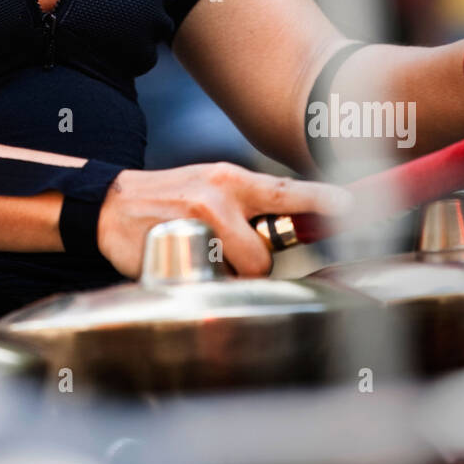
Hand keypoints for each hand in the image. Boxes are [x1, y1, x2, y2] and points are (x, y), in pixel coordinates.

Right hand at [96, 162, 352, 280]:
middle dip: (250, 264)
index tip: (350, 206)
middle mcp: (217, 196)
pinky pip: (206, 283)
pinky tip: (179, 261)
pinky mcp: (172, 249)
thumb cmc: (171, 198)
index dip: (320, 201)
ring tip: (198, 253)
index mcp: (231, 180)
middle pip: (262, 256)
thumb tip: (290, 230)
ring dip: (224, 273)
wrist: (113, 204)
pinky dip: (199, 281)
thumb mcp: (212, 186)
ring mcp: (194, 224)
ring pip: (234, 272)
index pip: (284, 191)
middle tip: (224, 250)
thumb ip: (250, 204)